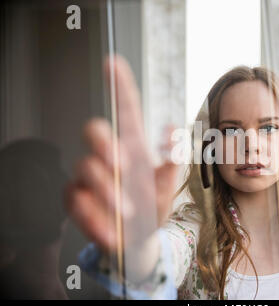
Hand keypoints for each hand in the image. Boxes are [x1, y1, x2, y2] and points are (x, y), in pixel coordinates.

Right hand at [64, 55, 177, 254]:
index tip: (113, 62)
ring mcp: (91, 178)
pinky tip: (111, 230)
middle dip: (103, 144)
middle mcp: (110, 157)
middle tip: (122, 165)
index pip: (126, 111)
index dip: (120, 86)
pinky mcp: (78, 201)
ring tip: (127, 211)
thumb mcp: (169, 186)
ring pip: (84, 166)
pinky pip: (75, 199)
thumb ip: (173, 160)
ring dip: (107, 189)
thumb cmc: (153, 207)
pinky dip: (94, 216)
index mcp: (133, 147)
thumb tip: (173, 130)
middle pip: (93, 130)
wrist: (140, 240)